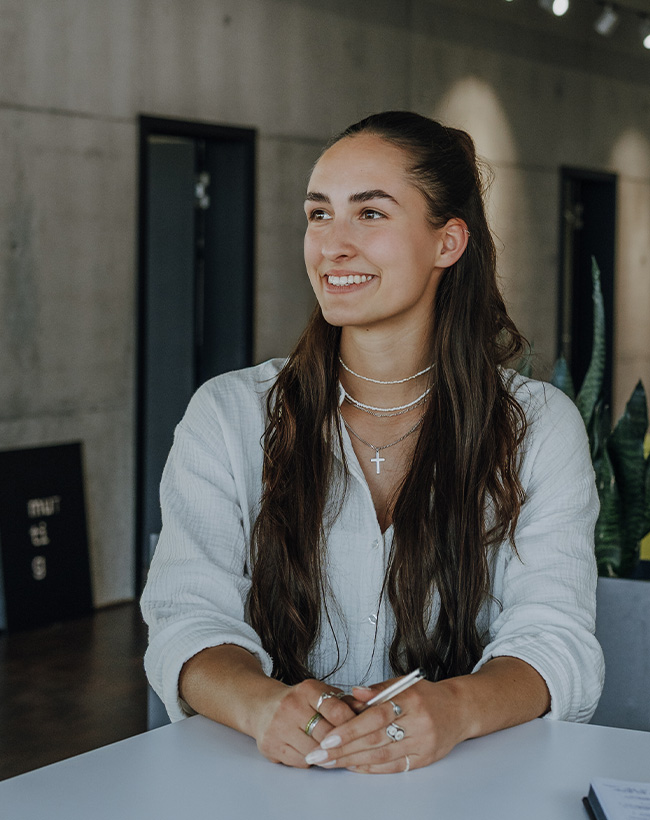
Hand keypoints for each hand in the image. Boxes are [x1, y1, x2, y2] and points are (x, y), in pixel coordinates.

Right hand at [254, 679, 357, 767]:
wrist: (262, 706)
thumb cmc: (299, 701)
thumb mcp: (320, 693)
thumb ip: (343, 702)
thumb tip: (368, 709)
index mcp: (307, 690)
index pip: (336, 710)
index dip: (352, 723)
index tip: (361, 730)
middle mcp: (290, 706)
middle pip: (327, 735)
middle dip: (340, 742)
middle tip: (351, 746)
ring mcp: (278, 727)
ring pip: (315, 752)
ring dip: (326, 754)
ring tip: (331, 749)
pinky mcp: (270, 746)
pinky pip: (301, 762)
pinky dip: (311, 760)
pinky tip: (312, 752)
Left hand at [304, 676, 468, 773]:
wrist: (459, 710)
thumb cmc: (426, 695)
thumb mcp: (404, 684)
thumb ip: (377, 690)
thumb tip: (352, 694)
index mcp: (410, 699)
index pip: (375, 716)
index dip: (350, 729)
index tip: (326, 739)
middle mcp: (418, 722)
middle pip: (375, 739)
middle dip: (343, 749)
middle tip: (318, 756)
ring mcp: (423, 742)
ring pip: (382, 755)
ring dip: (353, 761)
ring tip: (329, 763)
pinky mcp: (425, 758)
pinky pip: (395, 766)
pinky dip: (372, 768)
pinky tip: (353, 767)